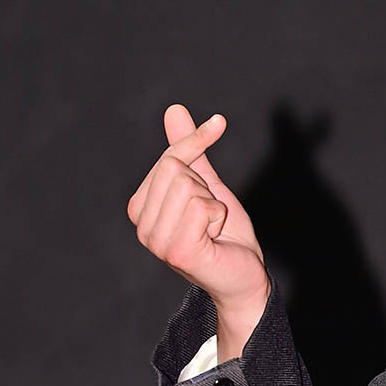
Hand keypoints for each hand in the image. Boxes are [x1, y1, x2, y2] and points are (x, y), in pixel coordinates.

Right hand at [129, 103, 268, 358]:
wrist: (244, 276)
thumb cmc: (225, 233)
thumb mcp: (208, 184)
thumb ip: (189, 151)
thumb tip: (174, 109)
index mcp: (141, 209)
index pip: (168, 157)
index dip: (196, 142)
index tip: (219, 124)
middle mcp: (142, 226)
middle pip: (176, 169)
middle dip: (206, 186)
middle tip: (213, 214)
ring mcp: (156, 241)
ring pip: (190, 187)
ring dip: (214, 204)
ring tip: (212, 228)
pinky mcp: (178, 251)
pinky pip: (203, 207)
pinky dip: (219, 216)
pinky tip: (215, 238)